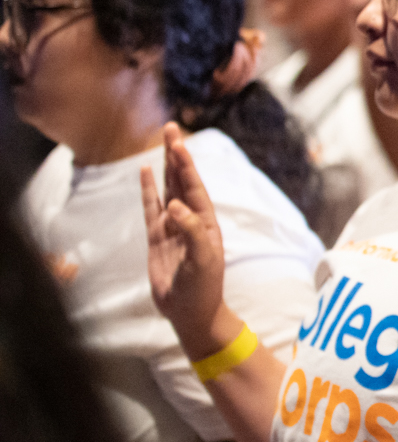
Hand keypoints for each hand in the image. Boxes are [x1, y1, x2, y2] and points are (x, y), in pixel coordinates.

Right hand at [141, 123, 233, 354]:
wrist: (190, 312)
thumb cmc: (203, 287)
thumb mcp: (203, 260)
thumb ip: (192, 232)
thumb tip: (176, 206)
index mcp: (206, 222)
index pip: (194, 187)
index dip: (186, 165)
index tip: (178, 143)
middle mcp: (191, 219)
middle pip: (182, 180)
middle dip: (177, 155)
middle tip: (171, 128)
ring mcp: (173, 227)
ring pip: (167, 189)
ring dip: (165, 167)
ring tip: (163, 142)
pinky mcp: (157, 238)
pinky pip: (151, 208)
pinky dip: (149, 190)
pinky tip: (146, 172)